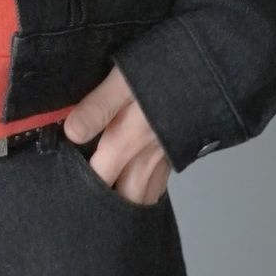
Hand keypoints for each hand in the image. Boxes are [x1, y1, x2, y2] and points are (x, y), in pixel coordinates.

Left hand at [62, 64, 170, 206]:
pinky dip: (147, 191)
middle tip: (85, 202)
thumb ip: (98, 106)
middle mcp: (147, 159)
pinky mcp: (178, 152)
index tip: (64, 184)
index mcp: (127, 142)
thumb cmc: (163, 70)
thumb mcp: (124, 79)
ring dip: (128, 202)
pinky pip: (160, 184)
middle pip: (124, 199)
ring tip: (109, 201)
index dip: (79, 185)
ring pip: (145, 196)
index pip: (97, 179)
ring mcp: (165, 158)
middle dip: (106, 206)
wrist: (211, 69)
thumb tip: (71, 133)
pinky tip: (136, 183)